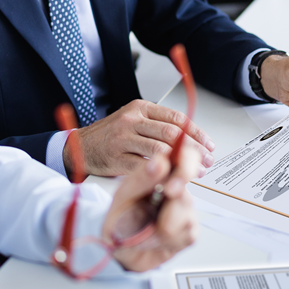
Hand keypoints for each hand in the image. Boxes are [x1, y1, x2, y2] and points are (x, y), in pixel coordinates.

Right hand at [64, 99, 214, 177]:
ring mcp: (123, 139)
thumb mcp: (133, 121)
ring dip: (182, 163)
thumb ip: (156, 126)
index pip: (176, 118)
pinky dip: (162, 174)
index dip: (196, 132)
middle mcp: (131, 120)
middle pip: (171, 133)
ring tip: (194, 172)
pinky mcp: (117, 158)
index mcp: (140, 108)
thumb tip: (189, 139)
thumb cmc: (110, 135)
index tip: (208, 144)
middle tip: (207, 160)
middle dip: (194, 148)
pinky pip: (144, 167)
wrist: (81, 146)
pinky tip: (173, 179)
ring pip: (160, 150)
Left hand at [108, 144, 200, 271]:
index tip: (176, 173)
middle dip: (174, 194)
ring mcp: (185, 209)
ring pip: (185, 212)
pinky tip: (154, 239)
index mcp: (161, 173)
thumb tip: (160, 161)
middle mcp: (176, 188)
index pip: (184, 156)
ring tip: (145, 229)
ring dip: (162, 225)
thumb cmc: (120, 217)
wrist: (118, 248)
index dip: (187, 160)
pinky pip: (184, 234)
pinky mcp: (189, 231)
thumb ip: (142, 178)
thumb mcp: (123, 195)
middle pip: (188, 184)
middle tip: (163, 198)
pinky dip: (165, 241)